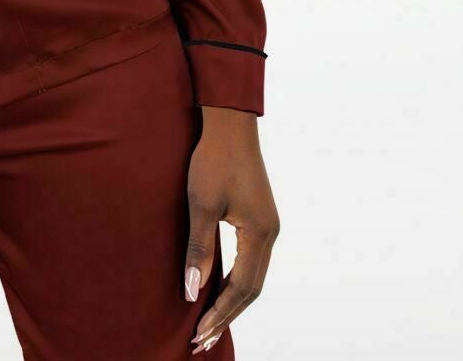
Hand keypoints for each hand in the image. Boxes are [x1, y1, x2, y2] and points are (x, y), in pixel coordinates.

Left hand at [183, 107, 278, 352]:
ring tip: (209, 323)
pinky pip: (252, 261)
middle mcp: (271, 234)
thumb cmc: (213, 159)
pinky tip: (219, 289)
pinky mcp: (261, 218)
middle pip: (252, 289)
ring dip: (232, 301)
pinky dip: (237, 281)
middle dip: (227, 315)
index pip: (241, 288)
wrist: (230, 123)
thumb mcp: (201, 203)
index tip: (199, 333)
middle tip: (202, 340)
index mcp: (260, 233)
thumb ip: (199, 248)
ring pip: (254, 277)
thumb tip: (192, 291)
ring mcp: (269, 226)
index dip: (220, 313)